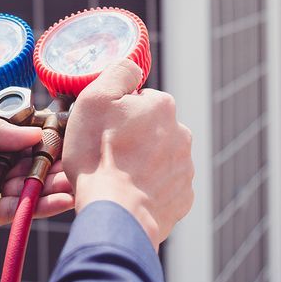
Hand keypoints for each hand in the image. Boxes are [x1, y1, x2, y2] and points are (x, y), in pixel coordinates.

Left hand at [0, 119, 73, 249]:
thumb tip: (32, 134)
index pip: (12, 148)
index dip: (36, 145)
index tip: (60, 140)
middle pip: (19, 173)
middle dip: (46, 169)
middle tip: (73, 165)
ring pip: (17, 195)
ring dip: (45, 190)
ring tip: (72, 183)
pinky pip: (5, 215)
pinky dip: (30, 208)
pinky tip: (52, 200)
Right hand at [62, 60, 194, 249]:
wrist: (116, 213)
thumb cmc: (99, 156)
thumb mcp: (95, 99)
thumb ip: (119, 72)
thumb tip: (133, 68)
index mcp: (162, 107)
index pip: (140, 100)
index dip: (118, 113)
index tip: (103, 129)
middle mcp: (181, 134)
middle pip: (151, 129)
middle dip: (133, 138)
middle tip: (106, 154)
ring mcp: (185, 168)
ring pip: (159, 157)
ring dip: (141, 163)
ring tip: (116, 178)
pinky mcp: (182, 198)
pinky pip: (163, 186)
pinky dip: (148, 189)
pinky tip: (129, 194)